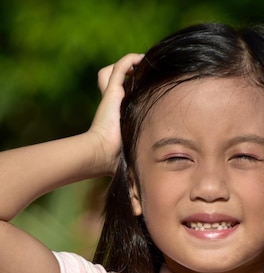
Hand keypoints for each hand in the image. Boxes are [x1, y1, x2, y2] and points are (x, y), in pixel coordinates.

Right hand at [89, 53, 143, 174]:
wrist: (103, 153)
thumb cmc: (115, 161)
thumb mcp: (131, 164)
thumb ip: (136, 180)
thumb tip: (138, 212)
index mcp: (120, 118)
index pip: (126, 99)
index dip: (136, 94)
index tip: (151, 95)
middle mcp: (115, 104)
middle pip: (119, 82)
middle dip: (133, 78)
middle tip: (148, 77)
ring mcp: (112, 96)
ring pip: (116, 72)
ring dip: (128, 67)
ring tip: (144, 67)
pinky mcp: (113, 90)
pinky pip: (122, 67)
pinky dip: (131, 61)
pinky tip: (142, 60)